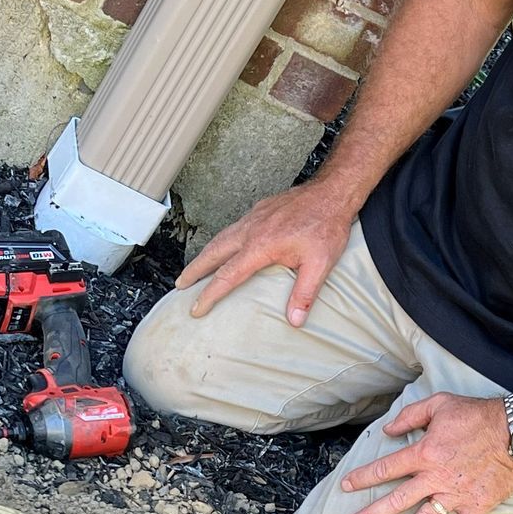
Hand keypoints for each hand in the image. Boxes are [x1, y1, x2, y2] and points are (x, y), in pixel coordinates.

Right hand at [176, 184, 354, 326]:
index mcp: (260, 246)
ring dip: (205, 255)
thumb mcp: (320, 264)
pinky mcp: (260, 210)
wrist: (332, 192)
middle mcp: (250, 230)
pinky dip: (221, 241)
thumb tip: (294, 321)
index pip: (226, 276)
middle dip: (194, 271)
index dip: (209, 295)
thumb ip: (304, 293)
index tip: (196, 309)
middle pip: (212, 253)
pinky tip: (224, 247)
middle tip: (180, 286)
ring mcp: (253, 218)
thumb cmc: (326, 226)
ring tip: (195, 269)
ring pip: (220, 238)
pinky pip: (233, 228)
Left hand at [340, 393, 512, 513]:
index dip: (364, 478)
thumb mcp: (440, 404)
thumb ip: (411, 416)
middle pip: (397, 500)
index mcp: (424, 452)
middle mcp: (435, 477)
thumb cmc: (478, 414)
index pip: (387, 468)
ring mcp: (456, 494)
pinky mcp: (477, 506)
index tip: (346, 486)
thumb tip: (388, 429)